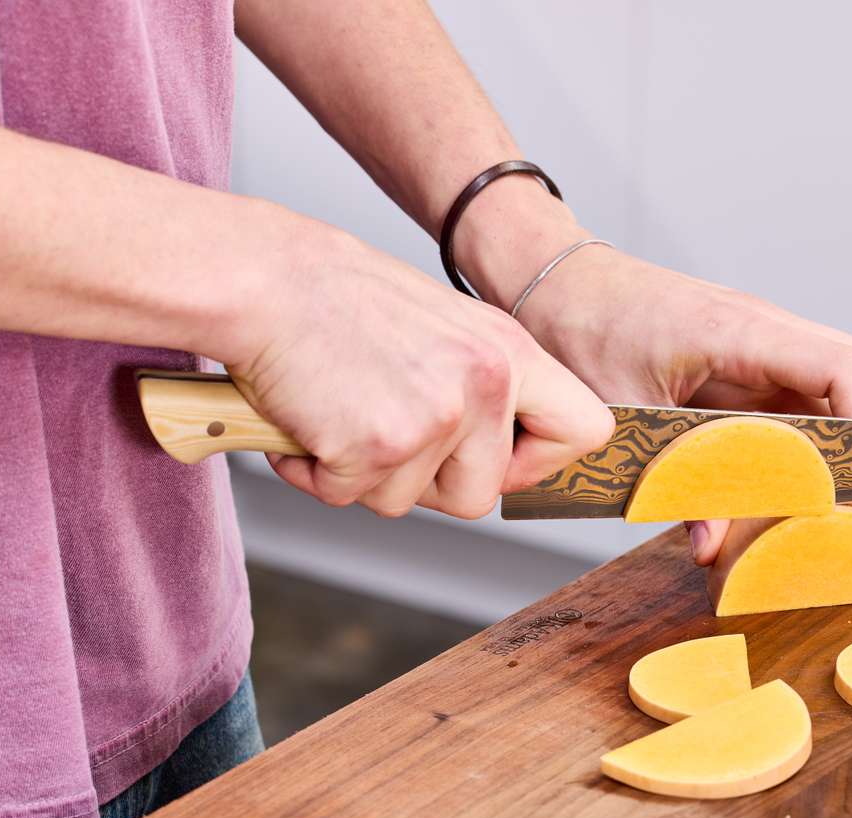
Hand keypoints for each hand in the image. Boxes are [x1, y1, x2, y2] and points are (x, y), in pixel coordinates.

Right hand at [220, 215, 612, 518]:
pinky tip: (307, 417)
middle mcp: (486, 382)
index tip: (498, 461)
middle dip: (425, 484)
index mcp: (510, 351)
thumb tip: (500, 456)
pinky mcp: (380, 444)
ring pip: (408, 504)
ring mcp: (437, 415)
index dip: (538, 462)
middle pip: (482, 496)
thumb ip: (483, 386)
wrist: (266, 279)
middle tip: (382, 432)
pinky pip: (348, 496)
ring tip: (340, 410)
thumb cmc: (341, 302)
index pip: (585, 430)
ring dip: (363, 475)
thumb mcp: (445, 329)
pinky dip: (316, 472)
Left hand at [514, 248, 851, 560]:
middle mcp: (764, 331)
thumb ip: (675, 479)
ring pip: (835, 393)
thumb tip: (713, 544)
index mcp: (741, 331)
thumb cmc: (582, 328)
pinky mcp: (743, 363)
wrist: (552, 281)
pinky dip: (816, 444)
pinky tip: (819, 489)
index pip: (844, 367)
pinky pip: (797, 401)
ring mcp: (758, 345)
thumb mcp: (624, 416)